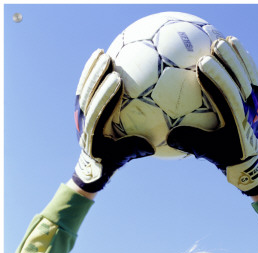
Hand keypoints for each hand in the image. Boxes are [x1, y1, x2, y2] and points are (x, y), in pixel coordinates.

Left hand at [73, 49, 154, 192]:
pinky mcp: (80, 109)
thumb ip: (134, 150)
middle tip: (109, 61)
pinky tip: (99, 55)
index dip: (105, 95)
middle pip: (87, 98)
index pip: (97, 113)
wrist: (93, 165)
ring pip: (83, 91)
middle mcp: (82, 124)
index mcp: (92, 136)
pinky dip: (89, 72)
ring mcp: (79, 116)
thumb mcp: (125, 158)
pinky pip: (83, 88)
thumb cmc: (113, 162)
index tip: (118, 79)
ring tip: (103, 53)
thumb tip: (150, 145)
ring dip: (92, 72)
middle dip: (97, 79)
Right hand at [167, 37, 257, 195]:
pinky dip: (247, 61)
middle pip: (240, 81)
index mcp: (237, 121)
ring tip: (226, 40)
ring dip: (239, 57)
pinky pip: (255, 76)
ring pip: (250, 76)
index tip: (202, 64)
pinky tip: (238, 47)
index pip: (227, 95)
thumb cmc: (223, 155)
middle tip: (214, 45)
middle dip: (229, 62)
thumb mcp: (206, 152)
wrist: (249, 160)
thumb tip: (169, 136)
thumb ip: (190, 142)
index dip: (216, 79)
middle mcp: (249, 111)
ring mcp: (257, 104)